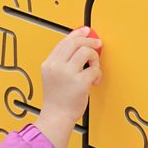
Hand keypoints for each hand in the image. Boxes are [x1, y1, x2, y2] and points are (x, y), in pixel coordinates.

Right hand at [35, 27, 101, 147]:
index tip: (86, 30)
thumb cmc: (58, 99)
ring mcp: (67, 74)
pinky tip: (94, 81)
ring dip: (95, 58)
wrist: (57, 116)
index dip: (77, 34)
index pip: (64, 42)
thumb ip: (62, 61)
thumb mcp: (53, 76)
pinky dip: (98, 73)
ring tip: (94, 69)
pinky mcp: (80, 82)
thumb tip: (79, 45)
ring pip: (86, 52)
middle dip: (89, 40)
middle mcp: (56, 66)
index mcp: (48, 64)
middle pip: (75, 42)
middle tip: (98, 44)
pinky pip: (95, 69)